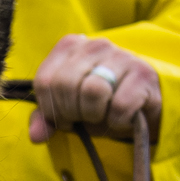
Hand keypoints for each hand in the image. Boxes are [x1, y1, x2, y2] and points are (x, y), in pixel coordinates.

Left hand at [28, 35, 161, 144]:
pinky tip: (122, 118)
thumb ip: (45, 119)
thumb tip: (36, 135)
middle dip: (70, 112)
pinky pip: (119, 106)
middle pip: (66, 85)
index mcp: (70, 47)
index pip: (44, 81)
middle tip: (83, 117)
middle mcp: (96, 45)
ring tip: (102, 115)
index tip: (64, 116)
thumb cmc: (97, 106)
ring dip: (94, 115)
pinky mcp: (143, 74)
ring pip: (92, 91)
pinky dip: (117, 121)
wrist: (142, 106)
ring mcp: (122, 56)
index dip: (50, 108)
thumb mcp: (66, 111)